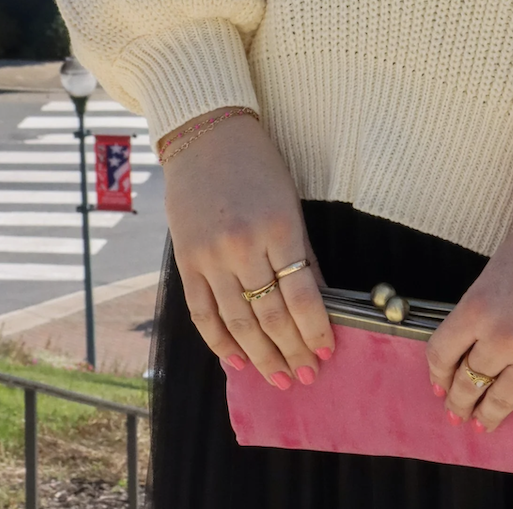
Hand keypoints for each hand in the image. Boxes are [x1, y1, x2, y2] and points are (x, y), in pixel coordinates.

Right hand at [161, 112, 334, 387]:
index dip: (315, 328)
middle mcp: (243, 246)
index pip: (301, 294)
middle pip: (270, 315)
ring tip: (279, 377)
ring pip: (237, 322)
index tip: (326, 352)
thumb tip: (319, 301)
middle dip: (291, 351)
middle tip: (306, 375)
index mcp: (278, 227)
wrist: (205, 135)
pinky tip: (237, 360)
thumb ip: (303, 252)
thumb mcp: (290, 202)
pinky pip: (202, 312)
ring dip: (261, 356)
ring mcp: (210, 256)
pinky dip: (219, 342)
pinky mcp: (186, 261)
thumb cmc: (257, 164)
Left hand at [425, 217, 512, 434]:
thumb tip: (468, 351)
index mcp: (477, 307)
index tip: (439, 384)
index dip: (437, 374)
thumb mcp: (495, 272)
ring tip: (486, 421)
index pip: (441, 354)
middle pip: (468, 384)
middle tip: (458, 412)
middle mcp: (502, 338)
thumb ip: (479, 313)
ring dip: (489, 416)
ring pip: (501, 403)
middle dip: (459, 402)